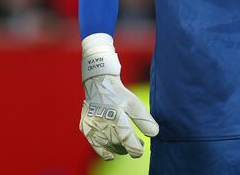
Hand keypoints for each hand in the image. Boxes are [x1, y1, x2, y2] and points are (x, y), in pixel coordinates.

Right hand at [79, 34, 158, 159]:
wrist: (98, 83)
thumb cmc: (119, 94)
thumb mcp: (135, 103)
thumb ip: (144, 119)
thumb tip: (154, 134)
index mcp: (116, 112)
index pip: (126, 136)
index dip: (134, 147)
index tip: (140, 152)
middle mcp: (102, 119)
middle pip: (116, 142)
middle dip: (128, 147)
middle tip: (139, 147)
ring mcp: (92, 124)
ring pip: (106, 144)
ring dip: (118, 149)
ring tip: (127, 148)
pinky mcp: (85, 126)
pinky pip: (94, 143)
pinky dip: (103, 151)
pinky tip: (111, 155)